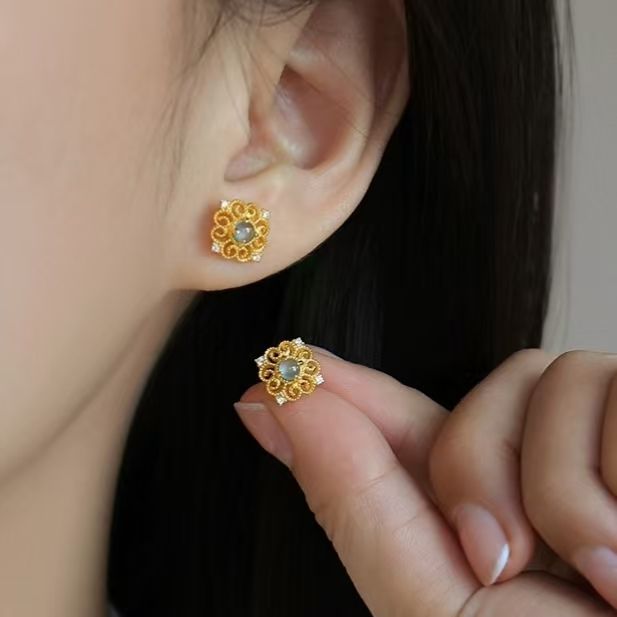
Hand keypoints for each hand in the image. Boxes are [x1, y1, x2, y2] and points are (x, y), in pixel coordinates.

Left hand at [235, 347, 616, 614]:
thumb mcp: (440, 607)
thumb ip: (352, 497)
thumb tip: (261, 403)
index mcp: (493, 512)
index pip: (408, 423)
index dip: (349, 387)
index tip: (285, 366)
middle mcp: (556, 469)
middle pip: (482, 391)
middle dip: (473, 464)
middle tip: (497, 556)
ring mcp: (616, 440)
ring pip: (551, 375)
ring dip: (554, 485)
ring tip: (601, 576)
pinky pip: (613, 385)